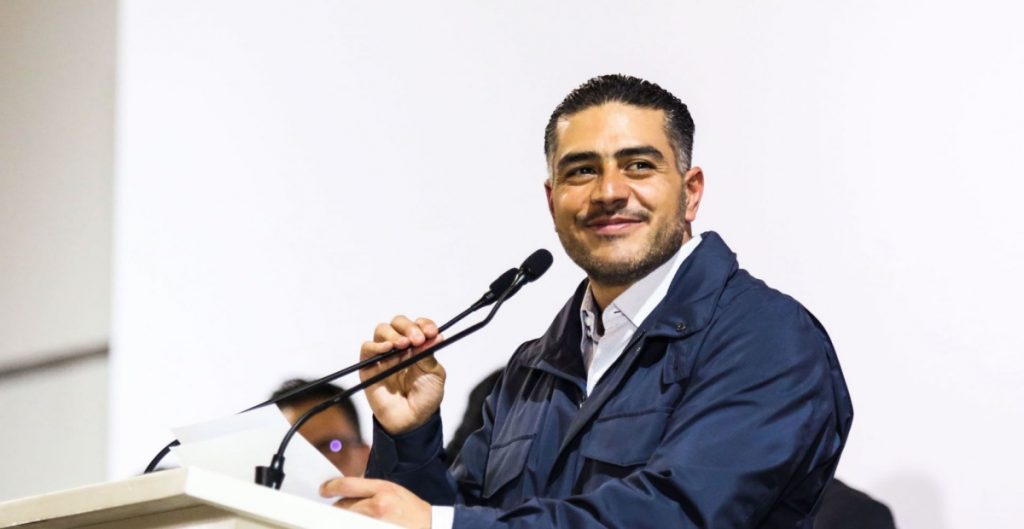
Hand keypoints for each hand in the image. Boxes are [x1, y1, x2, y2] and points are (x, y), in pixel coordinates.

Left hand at [322, 477, 431, 528]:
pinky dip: (350, 524)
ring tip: (352, 517)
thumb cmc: (411, 509)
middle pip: (343, 505)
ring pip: (346, 518)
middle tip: (340, 506)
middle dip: (339, 505)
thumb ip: (369, 488)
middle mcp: (378, 507)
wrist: (428, 526)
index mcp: (383, 490)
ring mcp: (374, 524)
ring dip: (344, 517)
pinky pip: (351, 526)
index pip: (347, 485)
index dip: (331, 487)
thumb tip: (344, 490)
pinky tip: (356, 522)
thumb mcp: (393, 490)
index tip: (324, 489)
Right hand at [360, 315, 445, 433]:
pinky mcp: (369, 366)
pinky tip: (388, 349)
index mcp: (417, 346)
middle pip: (398, 323)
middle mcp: (400, 347)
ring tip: (403, 344)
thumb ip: (430, 355)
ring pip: (382, 330)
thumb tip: (434, 336)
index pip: (418, 325)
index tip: (432, 333)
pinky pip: (367, 348)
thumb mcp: (435, 375)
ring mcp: (384, 355)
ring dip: (393, 333)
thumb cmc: (425, 397)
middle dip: (408, 327)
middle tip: (417, 339)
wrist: (412, 420)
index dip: (424, 325)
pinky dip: (376, 345)